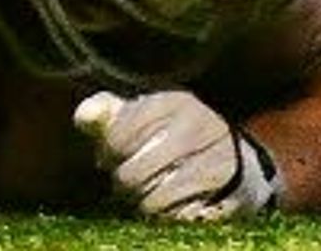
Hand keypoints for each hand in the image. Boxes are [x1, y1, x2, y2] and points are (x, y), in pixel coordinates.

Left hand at [75, 89, 281, 220]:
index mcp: (175, 102)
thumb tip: (82, 116)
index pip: (120, 135)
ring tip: (148, 198)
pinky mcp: (232, 195)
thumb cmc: (177, 135)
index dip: (108, 153)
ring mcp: (219, 161)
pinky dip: (172, 219)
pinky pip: (184, 219)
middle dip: (125, 185)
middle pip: (134, 173)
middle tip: (129, 184)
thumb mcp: (147, 115)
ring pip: (155, 201)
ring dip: (145, 206)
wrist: (238, 157)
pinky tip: (170, 210)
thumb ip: (111, 114)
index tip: (110, 158)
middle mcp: (199, 126)